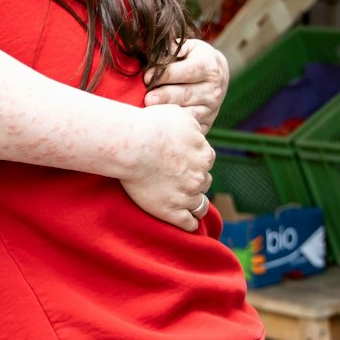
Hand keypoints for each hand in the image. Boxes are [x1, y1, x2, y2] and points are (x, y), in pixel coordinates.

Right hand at [118, 104, 215, 232]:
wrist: (133, 145)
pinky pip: (189, 224)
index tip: (183, 160)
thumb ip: (191, 125)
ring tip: (184, 203)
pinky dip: (189, 223)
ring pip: (200, 205)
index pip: (207, 159)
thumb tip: (193, 130)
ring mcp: (187, 196)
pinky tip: (185, 221)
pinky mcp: (172, 212)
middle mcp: (200, 176)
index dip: (195, 159)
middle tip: (178, 179)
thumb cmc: (151, 125)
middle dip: (194, 180)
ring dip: (195, 203)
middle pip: (204, 181)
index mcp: (204, 154)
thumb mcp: (179, 115)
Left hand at [145, 38, 229, 132]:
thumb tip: (157, 51)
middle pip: (186, 94)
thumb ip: (172, 48)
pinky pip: (190, 127)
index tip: (146, 77)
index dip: (165, 74)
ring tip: (151, 112)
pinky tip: (160, 124)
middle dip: (165, 96)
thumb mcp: (186, 48)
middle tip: (147, 99)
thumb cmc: (192, 59)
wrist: (216, 75)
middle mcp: (213, 89)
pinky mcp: (207, 123)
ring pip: (188, 114)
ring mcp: (212, 108)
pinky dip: (176, 127)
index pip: (186, 71)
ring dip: (168, 114)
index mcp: (209, 67)